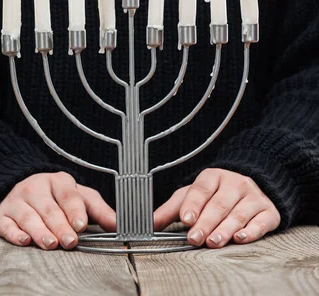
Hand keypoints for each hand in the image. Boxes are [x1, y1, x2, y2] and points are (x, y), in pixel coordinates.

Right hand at [0, 172, 115, 249]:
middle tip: (70, 241)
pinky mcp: (1, 215)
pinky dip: (14, 233)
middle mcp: (35, 188)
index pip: (67, 194)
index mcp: (57, 181)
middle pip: (49, 208)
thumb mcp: (79, 197)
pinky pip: (6, 224)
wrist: (16, 188)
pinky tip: (23, 240)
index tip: (81, 224)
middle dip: (60, 225)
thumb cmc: (54, 197)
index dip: (74, 209)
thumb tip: (119, 225)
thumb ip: (98, 210)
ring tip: (50, 243)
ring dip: (39, 231)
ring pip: (28, 216)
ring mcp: (16, 201)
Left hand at [154, 168, 280, 247]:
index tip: (186, 219)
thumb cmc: (214, 196)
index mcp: (213, 176)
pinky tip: (240, 238)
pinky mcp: (269, 211)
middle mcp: (235, 183)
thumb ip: (170, 211)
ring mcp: (254, 197)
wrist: (250, 188)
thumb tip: (148, 224)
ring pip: (238, 214)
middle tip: (195, 238)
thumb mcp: (191, 197)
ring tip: (213, 242)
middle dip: (206, 222)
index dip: (193, 204)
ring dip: (225, 229)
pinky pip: (261, 221)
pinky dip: (251, 231)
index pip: (201, 189)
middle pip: (219, 204)